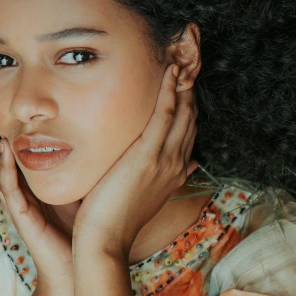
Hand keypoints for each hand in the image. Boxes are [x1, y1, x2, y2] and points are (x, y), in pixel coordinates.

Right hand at [0, 84, 74, 295]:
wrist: (78, 269)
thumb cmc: (78, 230)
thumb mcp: (76, 186)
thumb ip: (74, 163)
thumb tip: (92, 131)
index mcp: (25, 182)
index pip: (4, 144)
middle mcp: (15, 190)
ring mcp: (16, 204)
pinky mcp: (23, 218)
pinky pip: (9, 189)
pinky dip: (5, 167)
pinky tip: (4, 147)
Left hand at [72, 64, 198, 257]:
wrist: (104, 240)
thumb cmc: (113, 219)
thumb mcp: (143, 195)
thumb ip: (159, 176)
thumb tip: (181, 165)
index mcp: (175, 172)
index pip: (187, 129)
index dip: (188, 103)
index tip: (183, 80)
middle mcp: (176, 163)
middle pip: (191, 116)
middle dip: (190, 86)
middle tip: (188, 56)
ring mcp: (165, 159)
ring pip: (183, 111)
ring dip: (183, 81)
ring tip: (182, 54)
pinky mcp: (148, 156)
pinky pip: (165, 114)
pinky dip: (169, 91)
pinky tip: (169, 71)